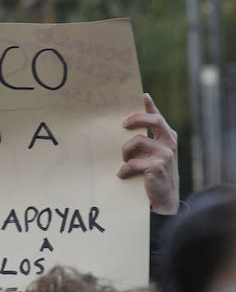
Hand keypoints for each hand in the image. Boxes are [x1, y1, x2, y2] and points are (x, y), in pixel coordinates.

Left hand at [118, 93, 178, 214]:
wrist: (164, 197)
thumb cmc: (153, 173)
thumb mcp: (151, 155)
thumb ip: (144, 142)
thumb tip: (122, 129)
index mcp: (167, 137)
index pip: (158, 117)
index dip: (150, 105)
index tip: (142, 95)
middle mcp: (169, 142)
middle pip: (154, 121)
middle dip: (137, 119)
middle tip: (123, 124)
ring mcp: (165, 154)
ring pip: (137, 141)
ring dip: (125, 152)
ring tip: (124, 162)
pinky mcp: (157, 166)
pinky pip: (132, 163)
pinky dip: (124, 170)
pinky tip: (122, 175)